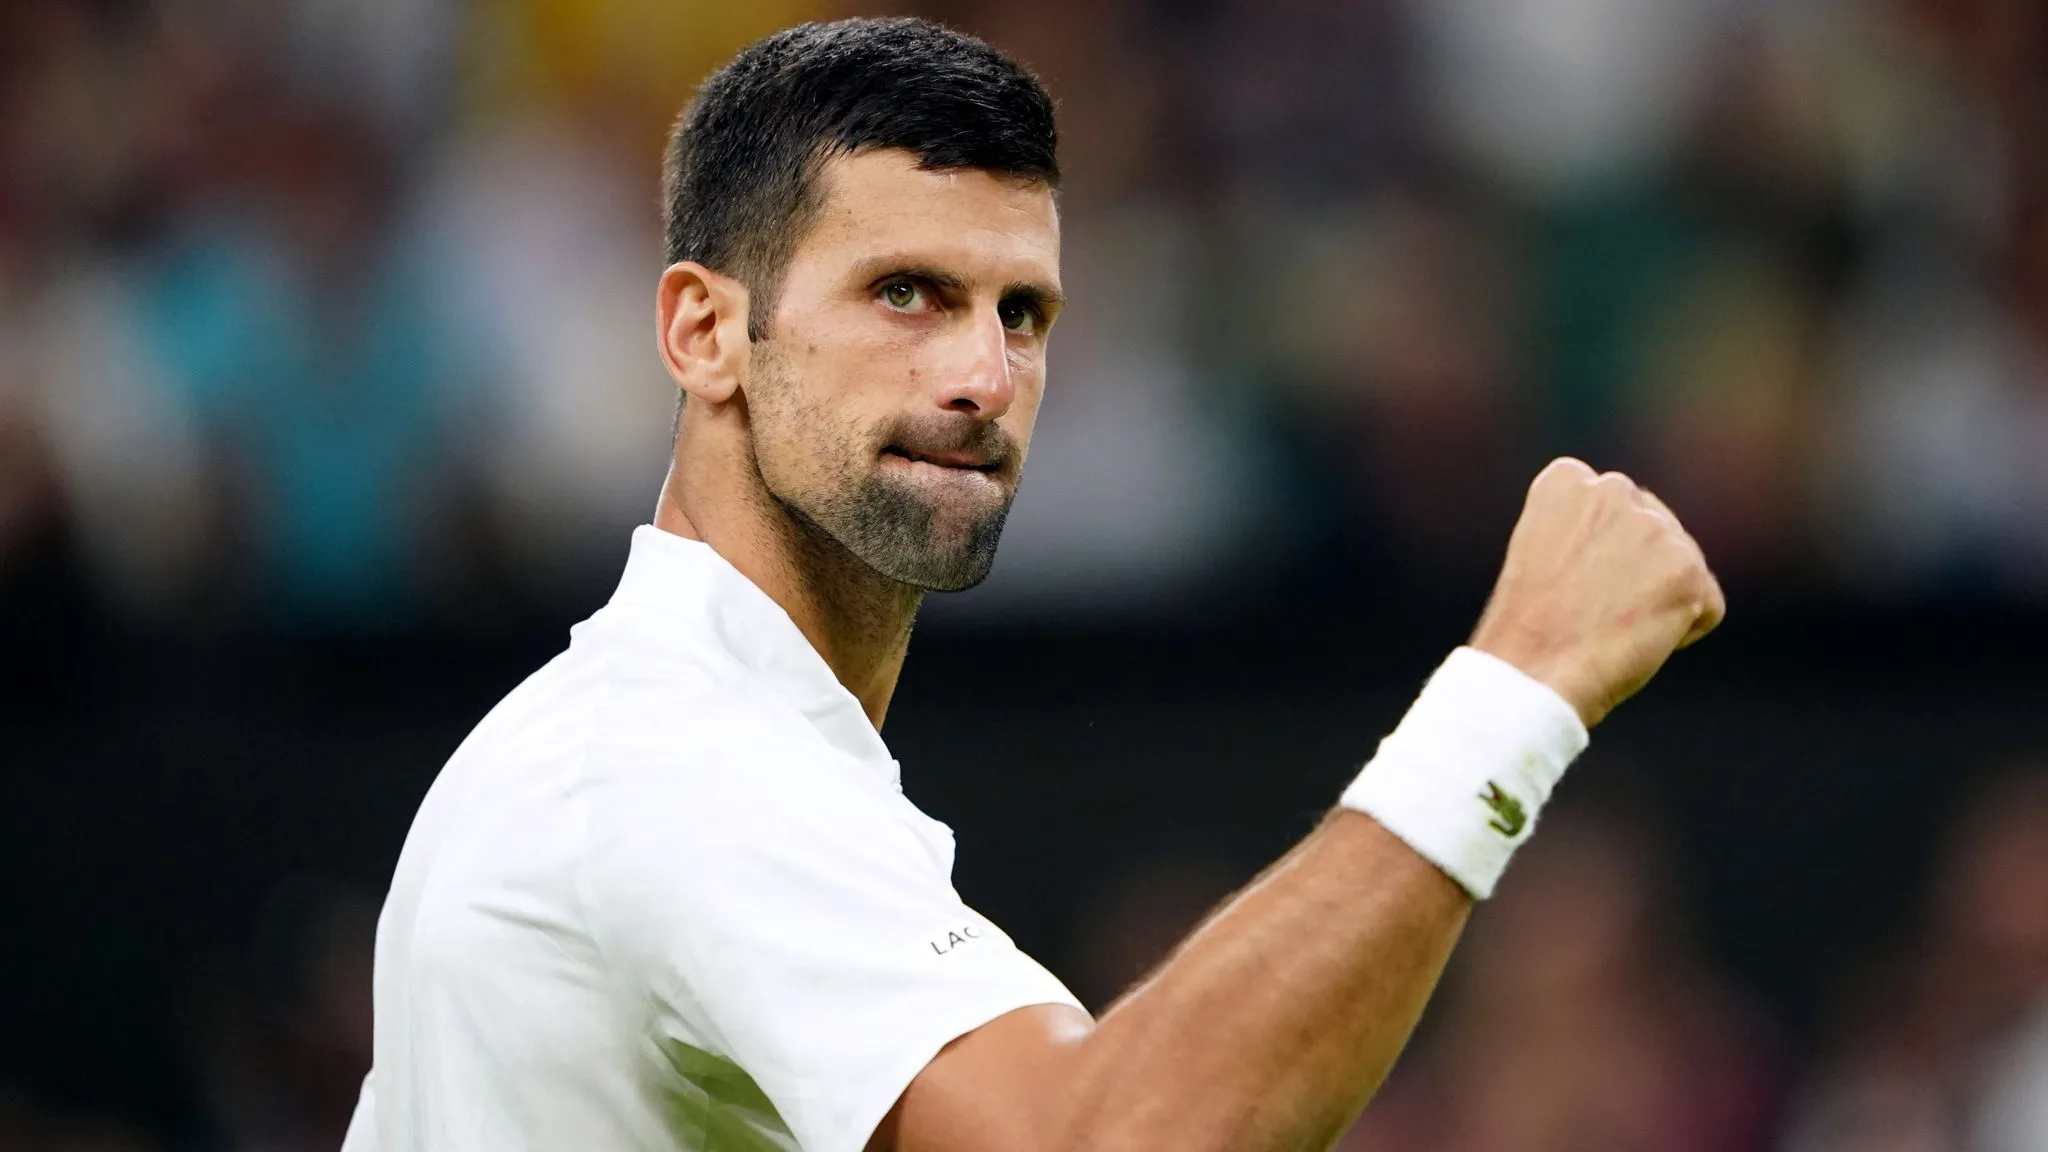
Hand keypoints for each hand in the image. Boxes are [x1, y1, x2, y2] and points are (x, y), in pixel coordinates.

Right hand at [1469, 458, 1724, 728]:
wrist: (1532, 673)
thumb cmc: (1527, 629)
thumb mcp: (1543, 552)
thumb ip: (1589, 531)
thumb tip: (1640, 549)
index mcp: (1566, 479)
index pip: (1610, 506)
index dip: (1595, 553)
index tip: (1567, 582)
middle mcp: (1613, 489)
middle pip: (1651, 531)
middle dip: (1636, 569)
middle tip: (1593, 609)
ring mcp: (1656, 529)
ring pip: (1681, 568)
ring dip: (1658, 601)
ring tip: (1612, 627)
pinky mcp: (1688, 571)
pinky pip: (1707, 607)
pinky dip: (1683, 632)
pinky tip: (1638, 641)